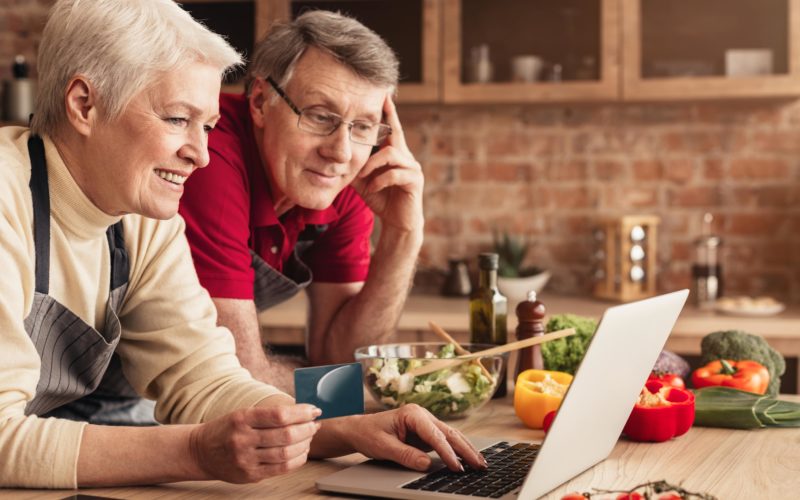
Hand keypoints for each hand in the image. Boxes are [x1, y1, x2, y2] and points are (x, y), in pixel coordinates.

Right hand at [189, 404, 320, 482]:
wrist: (200, 452)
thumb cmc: (226, 429)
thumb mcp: (242, 414)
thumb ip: (269, 414)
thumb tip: (302, 412)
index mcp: (242, 419)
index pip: (279, 415)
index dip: (301, 412)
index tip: (313, 410)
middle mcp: (243, 439)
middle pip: (286, 435)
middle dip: (307, 429)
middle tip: (315, 424)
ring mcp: (246, 460)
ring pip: (286, 453)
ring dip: (304, 444)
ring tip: (309, 437)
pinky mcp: (250, 475)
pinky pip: (281, 469)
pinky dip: (297, 459)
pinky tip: (302, 451)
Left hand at [341, 404, 486, 471]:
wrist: (359, 429)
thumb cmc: (369, 434)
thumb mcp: (383, 447)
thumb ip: (405, 455)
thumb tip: (426, 465)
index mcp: (412, 414)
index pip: (434, 435)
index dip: (447, 452)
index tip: (456, 467)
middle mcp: (422, 415)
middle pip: (449, 433)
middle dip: (466, 450)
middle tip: (480, 465)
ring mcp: (426, 423)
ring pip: (451, 436)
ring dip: (466, 449)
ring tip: (481, 463)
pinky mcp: (426, 432)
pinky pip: (445, 441)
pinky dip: (458, 450)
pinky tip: (468, 459)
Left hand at [351, 94, 423, 235]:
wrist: (397, 223)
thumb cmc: (381, 198)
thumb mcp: (362, 179)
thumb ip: (354, 165)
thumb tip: (335, 155)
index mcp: (394, 153)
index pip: (391, 128)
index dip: (388, 111)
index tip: (384, 93)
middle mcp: (406, 157)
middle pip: (395, 133)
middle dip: (387, 118)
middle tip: (380, 102)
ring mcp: (413, 168)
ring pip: (391, 153)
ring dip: (372, 164)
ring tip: (363, 176)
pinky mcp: (415, 181)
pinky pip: (395, 173)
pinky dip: (379, 180)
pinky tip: (372, 188)